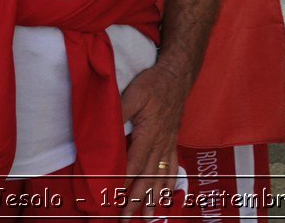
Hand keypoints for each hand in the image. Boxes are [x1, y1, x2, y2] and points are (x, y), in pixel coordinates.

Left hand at [118, 64, 186, 218]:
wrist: (178, 75)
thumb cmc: (154, 83)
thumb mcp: (134, 93)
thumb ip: (120, 112)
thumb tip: (106, 130)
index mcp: (150, 133)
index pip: (134, 164)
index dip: (122, 183)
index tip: (112, 198)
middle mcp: (161, 143)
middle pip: (147, 177)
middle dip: (136, 200)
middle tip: (126, 218)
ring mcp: (169, 144)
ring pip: (160, 176)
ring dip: (153, 198)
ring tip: (148, 217)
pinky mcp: (173, 141)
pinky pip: (172, 167)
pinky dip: (169, 184)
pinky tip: (166, 196)